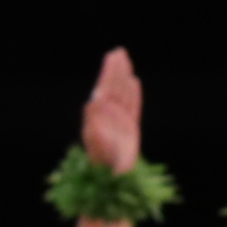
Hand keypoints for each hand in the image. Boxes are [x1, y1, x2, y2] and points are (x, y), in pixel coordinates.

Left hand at [80, 46, 144, 173]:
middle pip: (114, 86)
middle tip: (118, 51)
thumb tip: (92, 102)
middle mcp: (108, 114)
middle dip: (116, 69)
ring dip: (124, 76)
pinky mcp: (131, 126)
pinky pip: (134, 104)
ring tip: (125, 61)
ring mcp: (120, 119)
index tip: (111, 57)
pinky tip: (134, 81)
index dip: (108, 72)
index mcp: (98, 114)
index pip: (104, 87)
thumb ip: (93, 121)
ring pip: (123, 92)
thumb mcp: (94, 140)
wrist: (113, 175)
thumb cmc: (102, 159)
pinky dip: (134, 93)